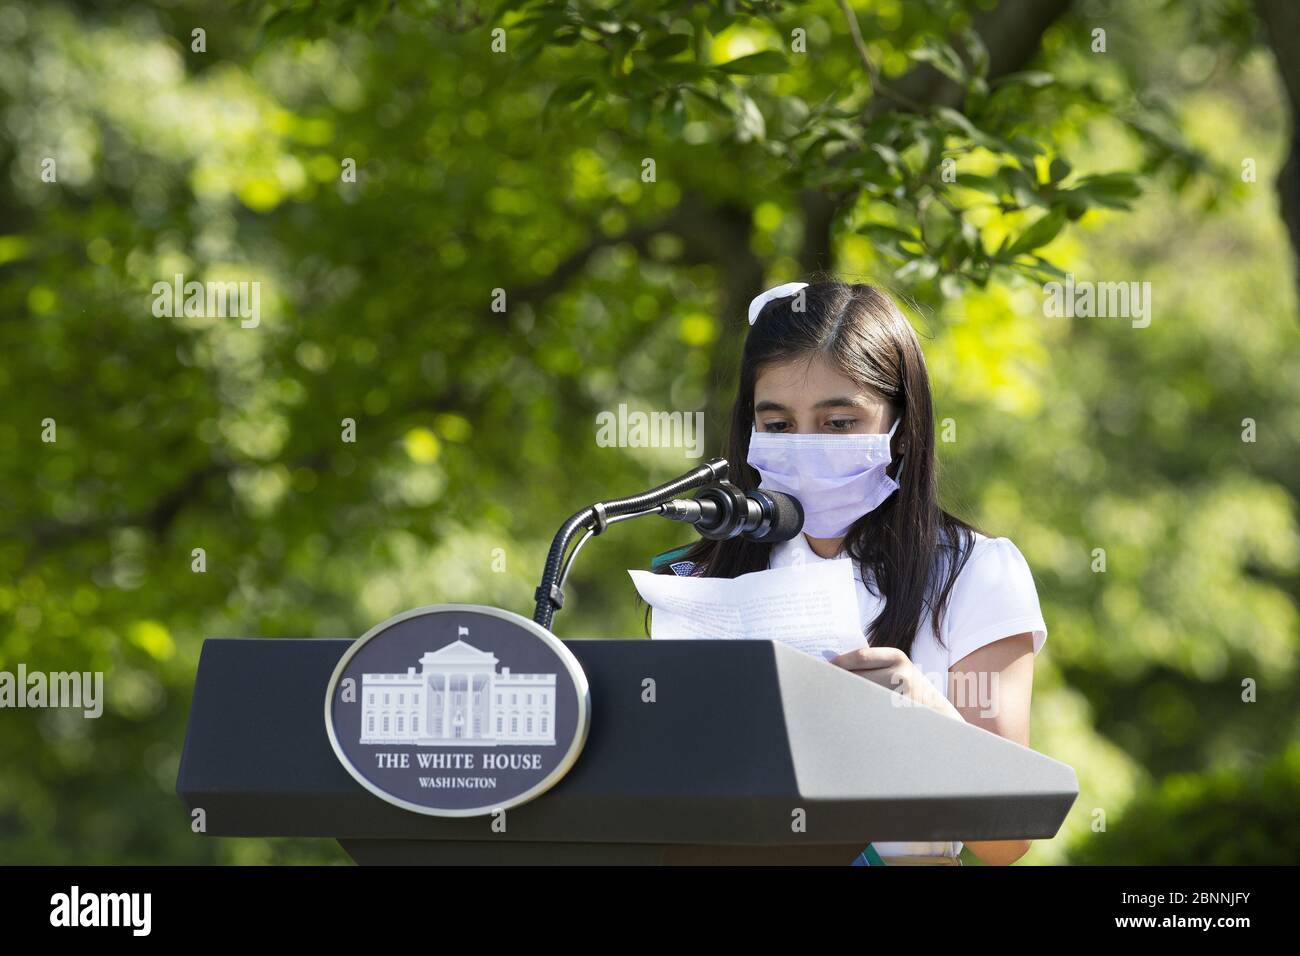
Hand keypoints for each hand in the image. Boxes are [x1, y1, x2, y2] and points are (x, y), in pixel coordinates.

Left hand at [827, 646, 961, 719]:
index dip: (840, 661)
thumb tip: (836, 663)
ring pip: (860, 693)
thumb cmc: (910, 688)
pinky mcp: (896, 713)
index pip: (861, 656)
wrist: (938, 714)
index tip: (824, 666)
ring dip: (844, 695)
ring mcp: (899, 694)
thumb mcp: (898, 668)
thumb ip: (874, 664)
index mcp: (897, 657)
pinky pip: (868, 709)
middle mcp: (899, 673)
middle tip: (819, 683)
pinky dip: (854, 709)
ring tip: (830, 697)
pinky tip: (846, 711)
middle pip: (858, 675)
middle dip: (838, 679)